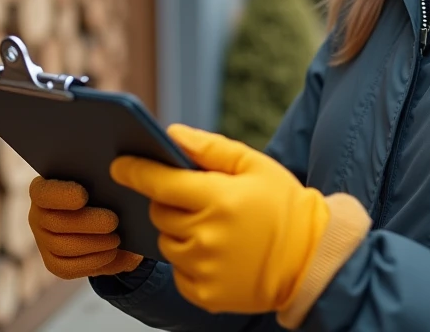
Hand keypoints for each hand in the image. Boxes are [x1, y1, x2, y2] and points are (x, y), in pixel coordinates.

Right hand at [28, 176, 143, 278]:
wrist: (109, 223)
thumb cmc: (105, 195)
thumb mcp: (105, 188)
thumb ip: (107, 188)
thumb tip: (121, 192)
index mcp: (44, 189)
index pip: (44, 193)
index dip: (61, 195)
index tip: (83, 196)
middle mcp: (38, 215)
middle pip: (55, 222)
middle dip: (86, 223)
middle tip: (113, 221)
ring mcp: (43, 241)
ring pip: (61, 246)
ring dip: (92, 244)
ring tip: (116, 239)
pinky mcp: (53, 264)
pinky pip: (67, 267)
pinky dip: (92, 261)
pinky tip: (111, 253)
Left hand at [110, 124, 333, 315]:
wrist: (311, 259)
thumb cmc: (283, 206)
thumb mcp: (254, 165)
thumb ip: (210, 148)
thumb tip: (171, 134)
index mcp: (219, 199)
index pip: (160, 182)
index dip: (135, 170)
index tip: (118, 164)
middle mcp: (207, 236)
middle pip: (159, 212)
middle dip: (168, 201)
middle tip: (195, 198)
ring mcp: (204, 269)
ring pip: (165, 242)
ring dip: (178, 231)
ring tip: (211, 227)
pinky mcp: (205, 295)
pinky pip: (177, 270)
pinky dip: (188, 260)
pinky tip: (215, 252)